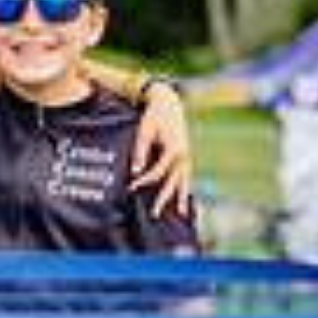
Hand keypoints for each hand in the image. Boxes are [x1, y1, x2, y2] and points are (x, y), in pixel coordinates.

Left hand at [130, 82, 191, 217]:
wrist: (169, 103)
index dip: (143, 181)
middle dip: (164, 199)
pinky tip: (184, 198)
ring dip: (182, 197)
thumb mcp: (144, 132)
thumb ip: (140, 152)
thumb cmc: (153, 117)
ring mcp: (187, 156)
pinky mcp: (186, 155)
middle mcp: (183, 155)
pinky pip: (186, 175)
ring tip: (182, 214)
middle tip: (155, 214)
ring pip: (185, 181)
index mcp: (173, 149)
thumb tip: (134, 172)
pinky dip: (185, 187)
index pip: (157, 172)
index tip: (131, 188)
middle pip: (173, 182)